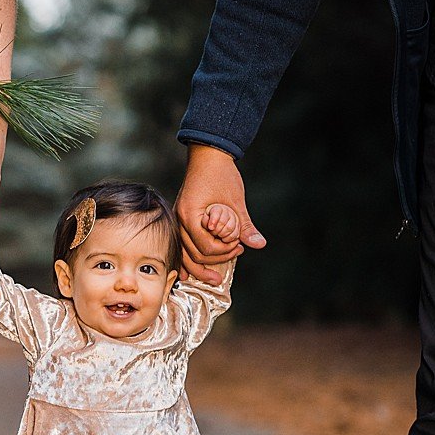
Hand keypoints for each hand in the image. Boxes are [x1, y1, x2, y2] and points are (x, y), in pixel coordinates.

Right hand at [175, 145, 264, 282]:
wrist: (208, 156)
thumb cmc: (221, 175)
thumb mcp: (236, 201)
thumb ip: (244, 226)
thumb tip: (258, 244)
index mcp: (190, 215)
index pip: (205, 245)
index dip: (224, 250)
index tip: (239, 246)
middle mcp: (178, 221)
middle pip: (193, 254)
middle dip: (215, 261)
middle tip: (234, 258)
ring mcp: (175, 222)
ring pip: (183, 255)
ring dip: (199, 268)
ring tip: (213, 278)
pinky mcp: (179, 222)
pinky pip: (179, 247)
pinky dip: (186, 261)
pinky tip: (190, 274)